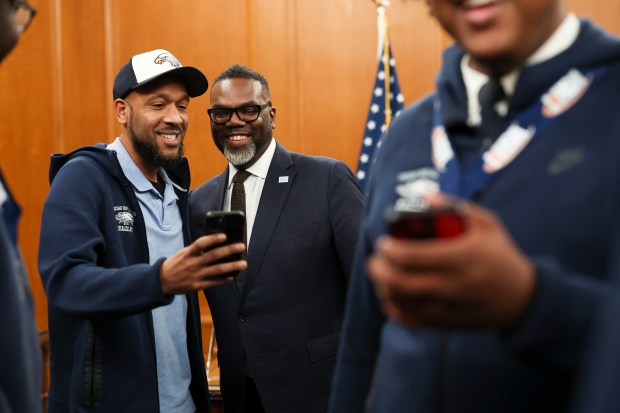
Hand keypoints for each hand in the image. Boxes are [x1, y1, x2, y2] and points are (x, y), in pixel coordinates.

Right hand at [159, 233, 246, 294]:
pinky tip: (232, 276)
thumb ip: (197, 250)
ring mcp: (196, 275)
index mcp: (188, 253)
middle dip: (229, 250)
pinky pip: (213, 282)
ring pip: (217, 270)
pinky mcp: (198, 285)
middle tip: (241, 247)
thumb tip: (214, 244)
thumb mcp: (183, 253)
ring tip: (243, 264)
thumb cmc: (175, 264)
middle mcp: (193, 264)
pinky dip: (223, 279)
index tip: (224, 236)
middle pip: (213, 256)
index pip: (201, 243)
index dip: (213, 239)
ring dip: (232, 266)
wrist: (162, 281)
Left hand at [367, 201, 534, 329]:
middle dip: (379, 269)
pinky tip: (391, 295)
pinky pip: (410, 320)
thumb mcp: (487, 224)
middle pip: (401, 282)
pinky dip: (393, 308)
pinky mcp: (445, 323)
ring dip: (383, 287)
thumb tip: (423, 195)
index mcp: (462, 257)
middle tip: (376, 258)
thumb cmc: (501, 255)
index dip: (391, 250)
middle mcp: (452, 285)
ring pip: (401, 302)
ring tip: (381, 274)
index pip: (414, 256)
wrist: (523, 298)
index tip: (384, 242)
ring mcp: (447, 307)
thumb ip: (453, 207)